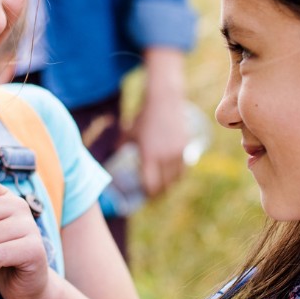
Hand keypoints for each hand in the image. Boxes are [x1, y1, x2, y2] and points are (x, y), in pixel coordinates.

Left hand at [127, 48, 188, 198]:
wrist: (164, 100)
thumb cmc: (143, 116)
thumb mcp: (128, 132)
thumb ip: (120, 145)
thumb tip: (113, 154)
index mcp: (149, 156)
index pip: (151, 184)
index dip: (148, 194)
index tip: (144, 196)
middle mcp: (164, 157)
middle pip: (164, 185)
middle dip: (158, 194)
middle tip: (153, 197)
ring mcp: (177, 152)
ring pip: (176, 179)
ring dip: (170, 186)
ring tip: (163, 189)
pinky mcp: (186, 147)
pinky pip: (183, 168)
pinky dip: (178, 176)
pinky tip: (172, 177)